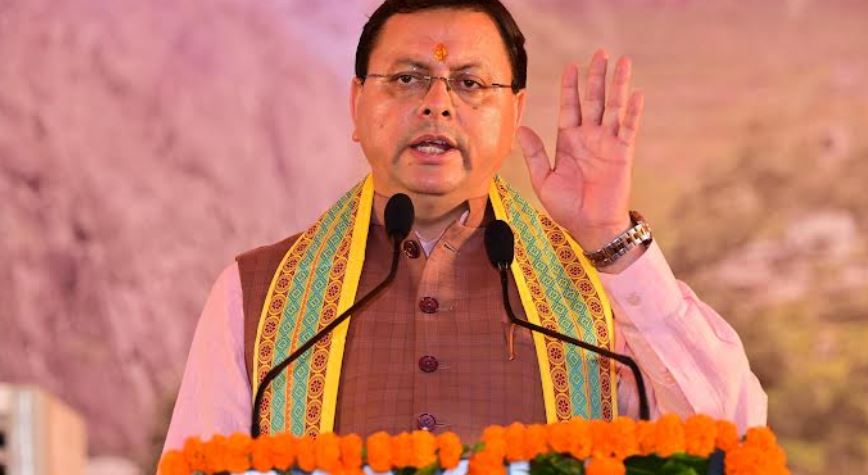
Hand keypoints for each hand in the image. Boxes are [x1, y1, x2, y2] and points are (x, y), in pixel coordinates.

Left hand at [517, 49, 644, 267]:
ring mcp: (607, 144)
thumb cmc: (566, 208)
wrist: (590, 227)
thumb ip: (535, 153)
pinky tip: (635, 94)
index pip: (570, 107)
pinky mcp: (622, 154)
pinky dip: (632, 112)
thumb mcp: (544, 180)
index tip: (572, 66)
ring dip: (617, 85)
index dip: (571, 87)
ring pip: (613, 107)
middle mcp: (589, 138)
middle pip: (593, 100)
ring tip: (621, 62)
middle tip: (599, 53)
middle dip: (596, 77)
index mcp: (568, 141)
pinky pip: (628, 129)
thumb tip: (521, 128)